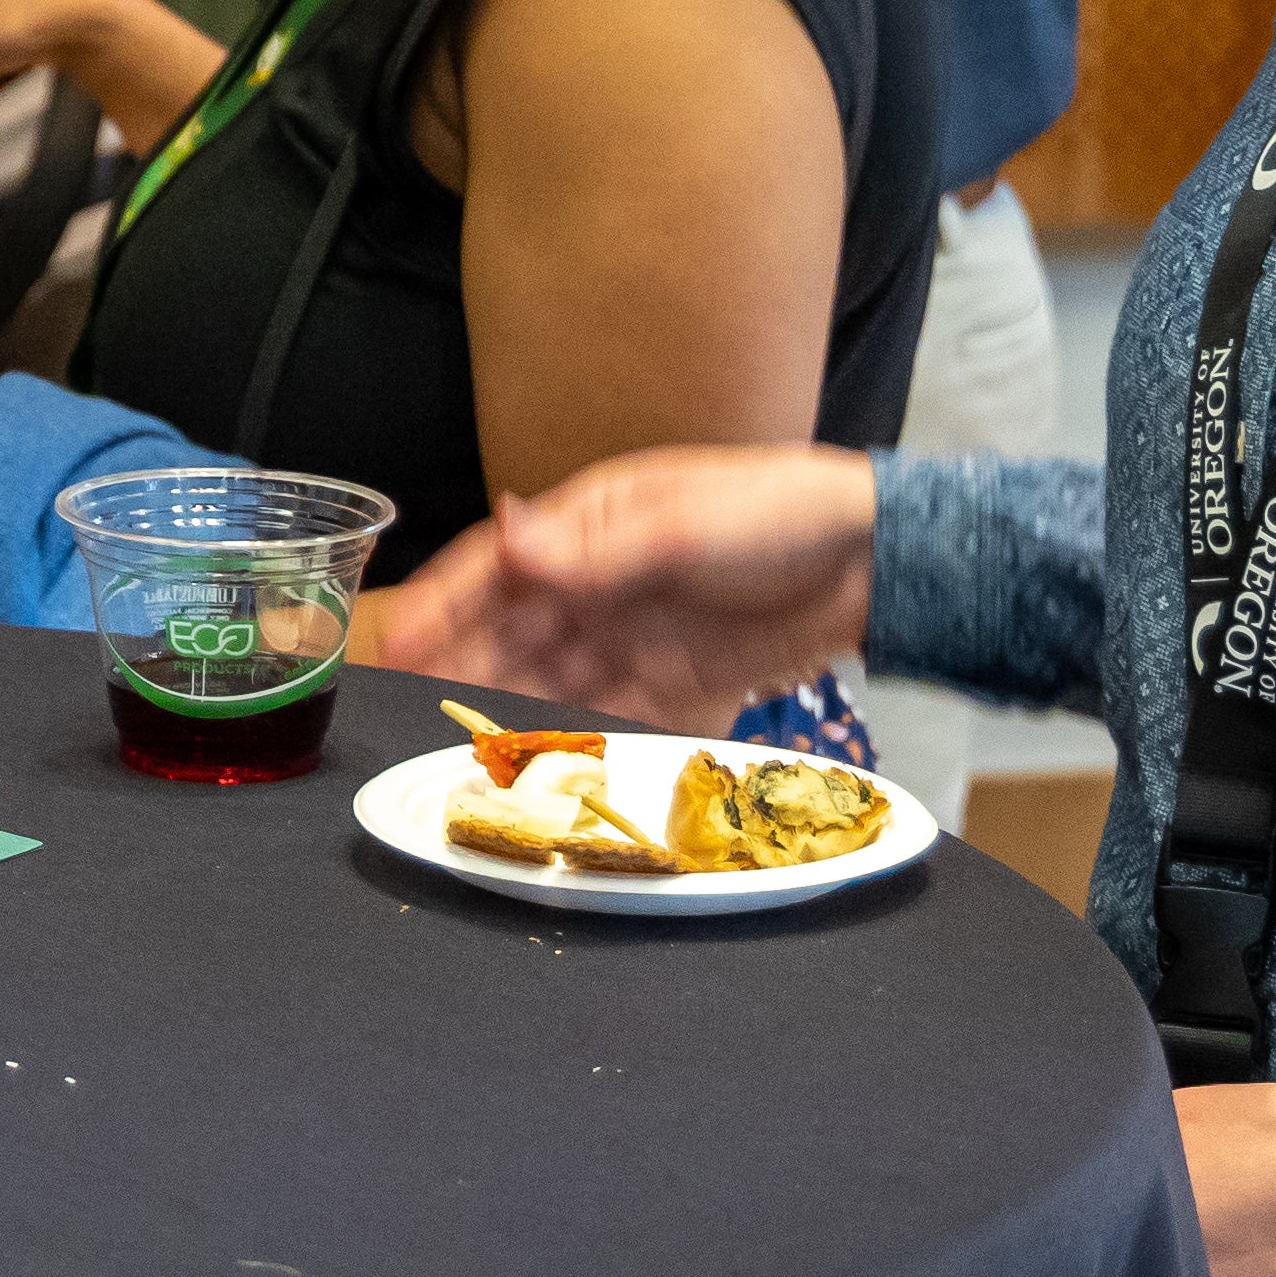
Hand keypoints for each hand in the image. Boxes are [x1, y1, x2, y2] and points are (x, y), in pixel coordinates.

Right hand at [373, 444, 875, 722]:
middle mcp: (598, 584)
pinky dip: (576, 739)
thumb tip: (510, 545)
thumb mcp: (683, 522)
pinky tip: (543, 765)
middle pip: (513, 631)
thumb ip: (595, 549)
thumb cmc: (781, 511)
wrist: (875, 561)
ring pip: (550, 680)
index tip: (400, 643)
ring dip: (509, 708)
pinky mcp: (673, 686)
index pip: (497, 568)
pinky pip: (610, 717)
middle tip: (411, 708)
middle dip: (461, 666)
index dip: (444, 605)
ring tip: (466, 746)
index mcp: (590, 526)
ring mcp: (632, 637)